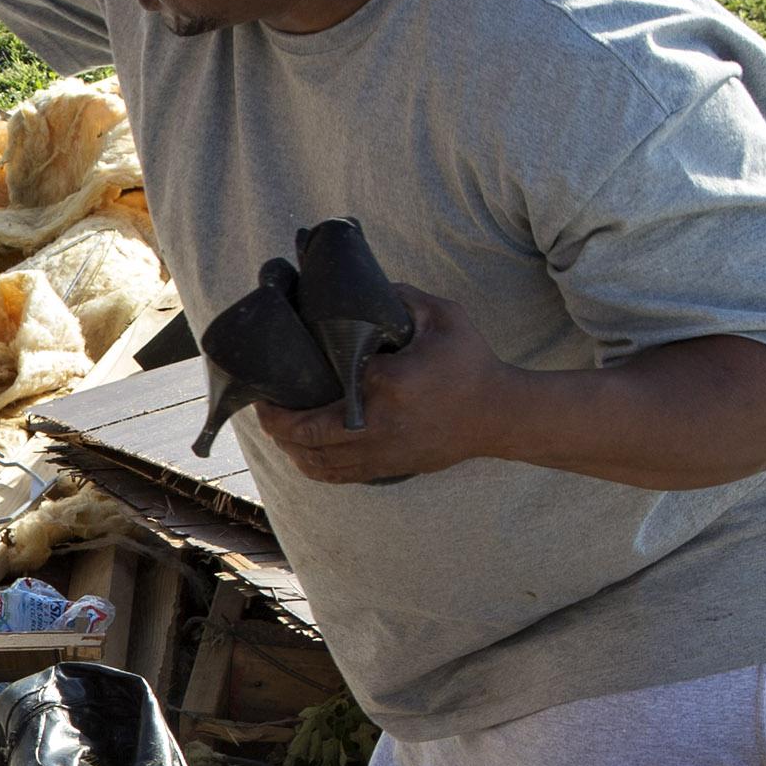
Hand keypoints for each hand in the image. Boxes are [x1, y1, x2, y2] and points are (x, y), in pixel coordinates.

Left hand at [254, 287, 510, 482]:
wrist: (502, 415)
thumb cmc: (473, 363)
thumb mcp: (445, 316)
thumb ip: (403, 297)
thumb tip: (367, 288)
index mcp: (388, 385)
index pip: (324, 389)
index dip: (289, 391)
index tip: (271, 381)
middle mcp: (379, 426)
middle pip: (306, 437)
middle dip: (276, 424)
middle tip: (264, 405)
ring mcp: (382, 453)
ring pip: (317, 464)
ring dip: (290, 449)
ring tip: (279, 428)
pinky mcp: (389, 468)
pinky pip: (338, 477)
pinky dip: (313, 467)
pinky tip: (303, 452)